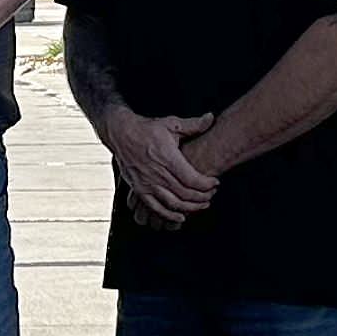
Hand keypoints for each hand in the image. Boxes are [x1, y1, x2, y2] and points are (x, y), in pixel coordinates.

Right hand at [107, 108, 217, 224]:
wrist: (121, 133)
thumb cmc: (147, 129)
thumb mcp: (171, 124)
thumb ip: (193, 124)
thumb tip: (211, 118)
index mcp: (168, 157)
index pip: (193, 179)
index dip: (207, 184)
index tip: (215, 182)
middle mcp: (158, 173)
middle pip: (186, 193)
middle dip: (203, 197)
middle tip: (212, 194)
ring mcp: (147, 183)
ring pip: (173, 203)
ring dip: (191, 208)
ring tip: (202, 205)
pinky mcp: (139, 189)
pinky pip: (156, 208)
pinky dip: (170, 215)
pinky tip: (181, 217)